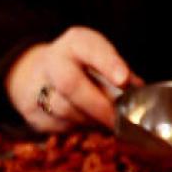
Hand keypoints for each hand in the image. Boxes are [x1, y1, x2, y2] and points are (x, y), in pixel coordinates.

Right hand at [4, 26, 136, 132]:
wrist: (39, 72)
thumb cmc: (81, 65)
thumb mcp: (99, 57)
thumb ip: (119, 71)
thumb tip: (139, 92)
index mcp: (75, 43)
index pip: (90, 48)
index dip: (108, 63)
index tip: (124, 80)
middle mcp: (53, 61)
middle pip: (70, 84)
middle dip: (97, 104)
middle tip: (117, 119)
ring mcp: (38, 86)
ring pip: (64, 110)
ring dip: (91, 120)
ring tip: (108, 122)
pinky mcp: (32, 112)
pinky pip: (59, 126)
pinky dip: (79, 128)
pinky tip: (89, 124)